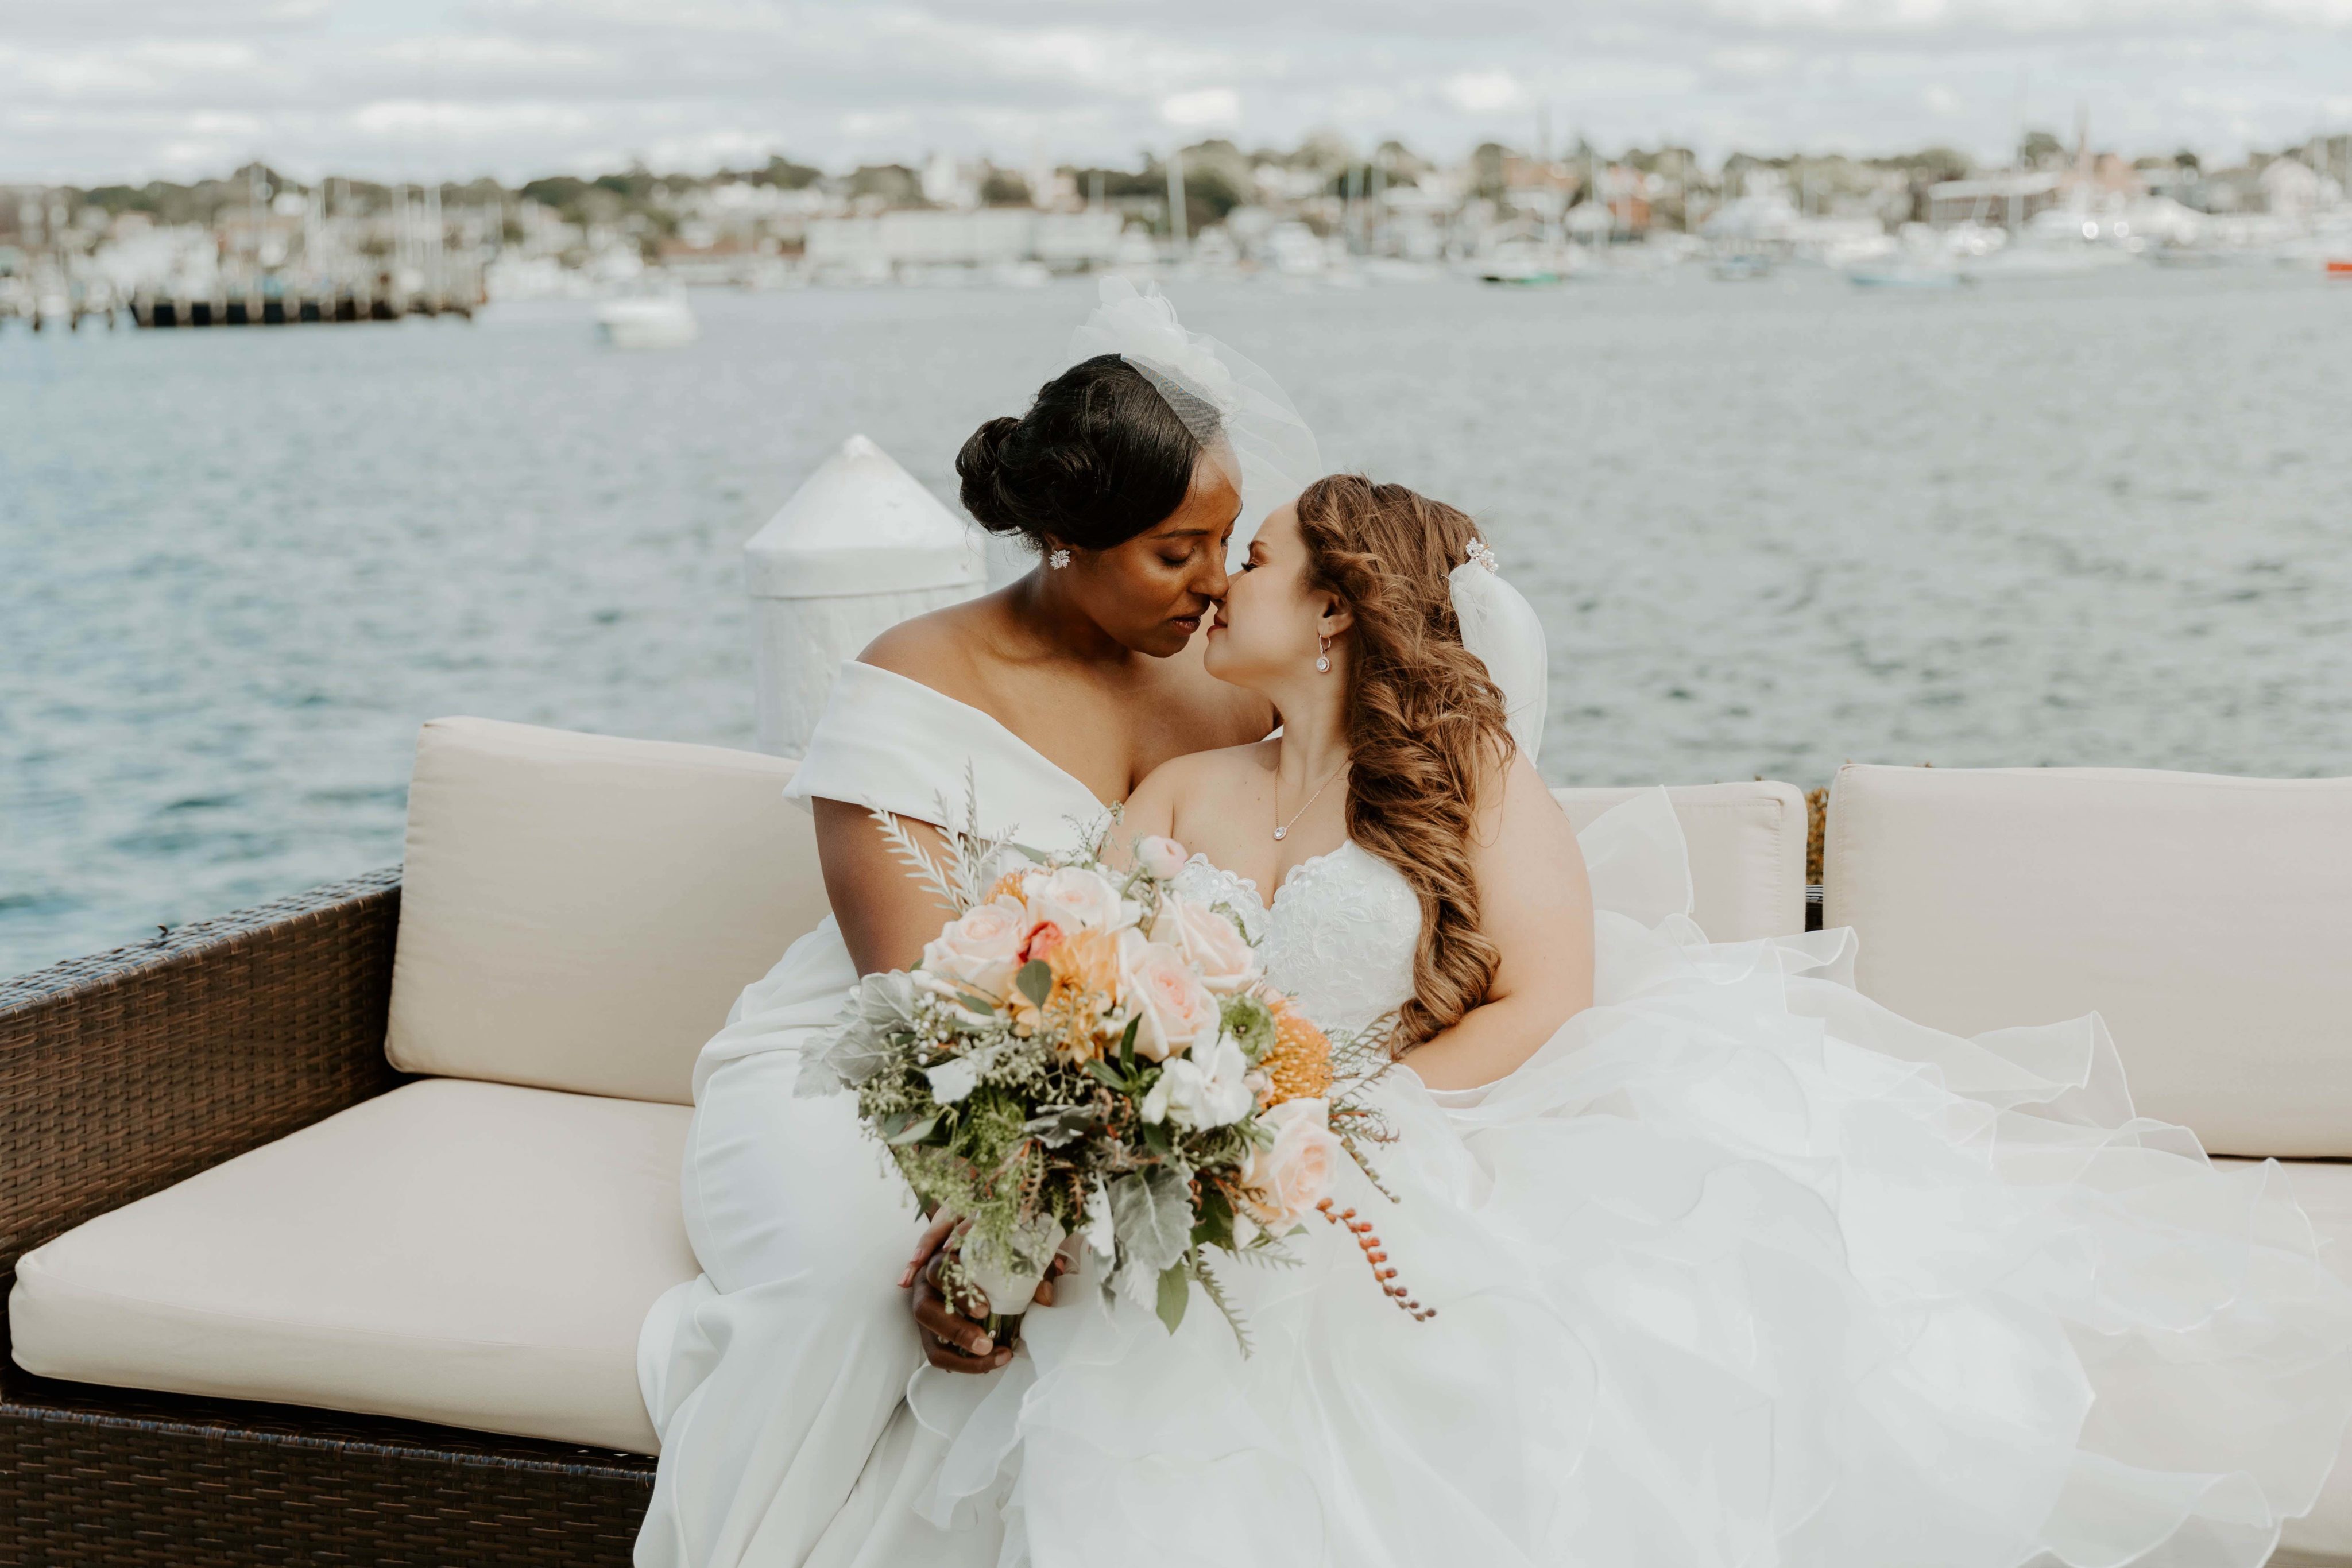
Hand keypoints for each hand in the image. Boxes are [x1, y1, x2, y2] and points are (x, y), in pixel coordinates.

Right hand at [898, 1215, 1071, 1374]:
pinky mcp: (929, 1331)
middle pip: (924, 1309)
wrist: (975, 1261)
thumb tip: (1045, 1297)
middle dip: (955, 1329)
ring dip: (958, 1352)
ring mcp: (924, 1309)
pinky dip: (960, 1363)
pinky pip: (936, 1353)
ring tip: (991, 1356)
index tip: (984, 1309)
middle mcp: (925, 1285)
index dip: (957, 1289)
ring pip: (928, 1337)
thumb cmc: (992, 1255)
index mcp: (941, 1259)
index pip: (939, 1269)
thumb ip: (1029, 1267)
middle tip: (986, 1342)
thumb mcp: (1011, 1252)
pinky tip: (986, 1365)